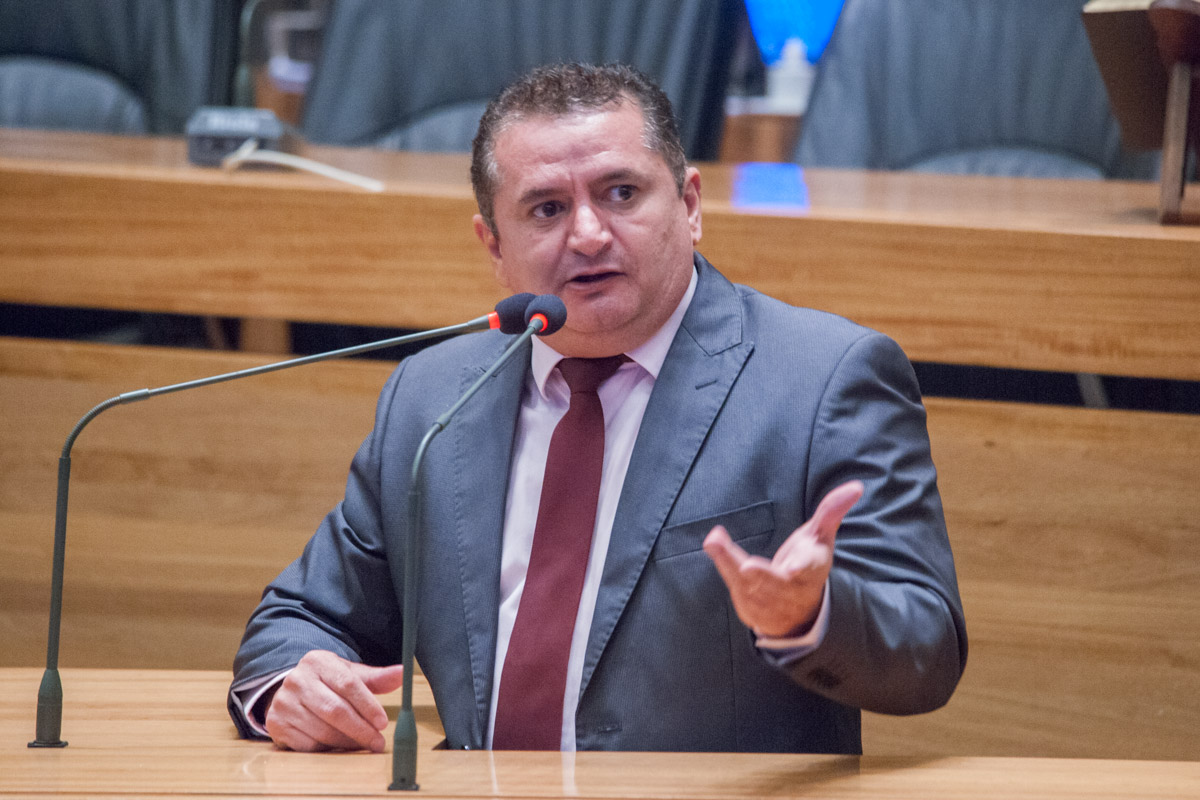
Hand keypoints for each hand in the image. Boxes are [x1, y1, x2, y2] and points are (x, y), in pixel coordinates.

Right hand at [264, 650, 404, 751]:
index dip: (367, 705)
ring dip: (348, 742)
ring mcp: (284, 703)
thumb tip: (403, 673)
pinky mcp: (276, 724)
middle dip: (360, 729)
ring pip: (322, 730)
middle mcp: (297, 680)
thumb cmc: (327, 683)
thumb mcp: (350, 674)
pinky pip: (309, 744)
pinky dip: (328, 749)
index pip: (347, 683)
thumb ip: (376, 677)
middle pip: (335, 710)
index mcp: (318, 662)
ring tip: (363, 744)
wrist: (292, 691)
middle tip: (377, 741)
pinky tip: (340, 746)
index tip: (383, 722)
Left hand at [703, 480, 863, 637]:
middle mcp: (792, 590)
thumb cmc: (809, 564)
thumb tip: (856, 486)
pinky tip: (715, 548)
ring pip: (749, 587)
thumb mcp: (820, 538)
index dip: (801, 567)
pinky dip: (726, 570)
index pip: (809, 568)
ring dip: (730, 564)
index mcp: (812, 570)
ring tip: (714, 541)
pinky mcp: (754, 612)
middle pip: (774, 582)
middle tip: (747, 565)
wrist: (801, 611)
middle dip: (761, 575)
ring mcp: (772, 605)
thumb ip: (832, 511)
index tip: (792, 568)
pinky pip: (737, 593)